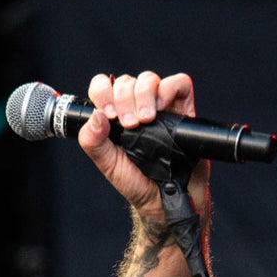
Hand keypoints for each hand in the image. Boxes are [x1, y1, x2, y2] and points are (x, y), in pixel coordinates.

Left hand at [78, 70, 209, 218]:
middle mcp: (135, 106)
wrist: (164, 197)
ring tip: (146, 120)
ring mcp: (160, 104)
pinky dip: (168, 89)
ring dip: (144, 95)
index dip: (103, 92)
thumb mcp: (108, 164)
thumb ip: (93, 142)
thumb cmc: (136, 181)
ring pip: (148, 79)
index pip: (103, 86)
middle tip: (130, 125)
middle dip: (124, 100)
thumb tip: (95, 116)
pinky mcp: (183, 106)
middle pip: (126, 82)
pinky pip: (178, 82)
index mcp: (114, 116)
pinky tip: (162, 109)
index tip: (109, 115)